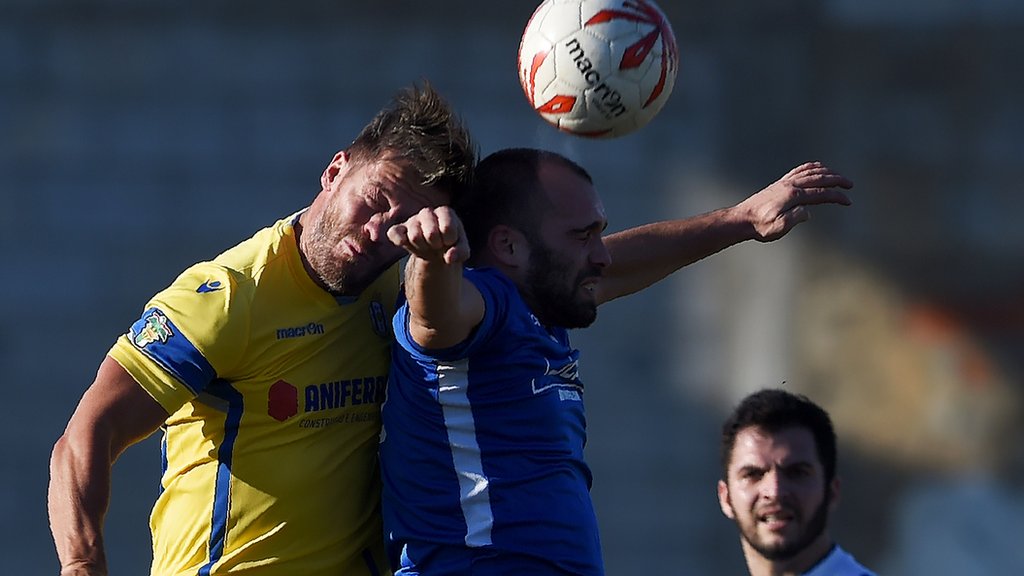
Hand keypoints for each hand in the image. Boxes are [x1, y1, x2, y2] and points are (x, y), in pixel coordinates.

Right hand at [387, 206, 468, 263]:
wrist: (436, 250)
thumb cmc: (450, 245)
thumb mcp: (462, 250)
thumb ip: (461, 252)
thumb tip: (449, 257)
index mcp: (445, 212)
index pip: (447, 228)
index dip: (450, 241)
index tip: (450, 242)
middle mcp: (427, 212)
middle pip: (431, 234)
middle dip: (436, 245)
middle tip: (438, 245)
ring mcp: (412, 220)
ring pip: (415, 237)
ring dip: (423, 248)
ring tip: (427, 246)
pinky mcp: (398, 230)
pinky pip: (394, 234)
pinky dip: (400, 241)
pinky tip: (407, 245)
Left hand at [737, 162, 852, 241]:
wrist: (742, 219)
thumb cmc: (760, 226)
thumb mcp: (778, 228)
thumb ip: (794, 219)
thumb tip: (808, 212)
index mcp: (793, 196)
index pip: (821, 193)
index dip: (836, 196)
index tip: (848, 201)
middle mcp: (790, 185)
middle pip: (819, 178)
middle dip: (837, 180)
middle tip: (850, 184)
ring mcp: (784, 182)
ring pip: (810, 172)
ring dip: (827, 172)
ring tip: (839, 176)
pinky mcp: (779, 183)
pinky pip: (799, 170)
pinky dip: (811, 167)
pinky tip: (818, 168)